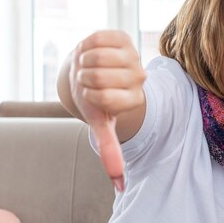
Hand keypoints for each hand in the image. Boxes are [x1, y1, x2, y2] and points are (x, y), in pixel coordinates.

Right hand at [69, 30, 146, 190]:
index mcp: (136, 98)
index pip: (105, 99)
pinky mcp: (123, 37)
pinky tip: (92, 52)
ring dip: (84, 62)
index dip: (90, 97)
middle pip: (100, 77)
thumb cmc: (96, 100)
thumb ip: (111, 150)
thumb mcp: (102, 124)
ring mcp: (133, 55)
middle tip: (87, 81)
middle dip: (84, 80)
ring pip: (96, 57)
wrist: (94, 70)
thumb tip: (119, 185)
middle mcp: (139, 77)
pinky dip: (86, 46)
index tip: (92, 97)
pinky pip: (96, 39)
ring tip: (89, 67)